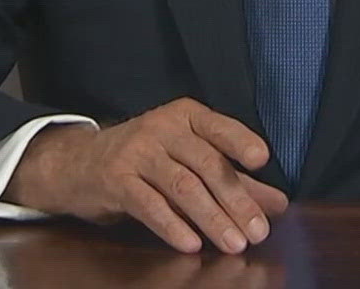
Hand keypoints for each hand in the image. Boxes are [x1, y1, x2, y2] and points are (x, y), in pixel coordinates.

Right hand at [3, 98, 288, 254]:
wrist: (80, 164)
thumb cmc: (146, 160)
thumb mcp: (190, 161)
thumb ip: (235, 179)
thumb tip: (279, 204)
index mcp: (185, 116)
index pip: (219, 127)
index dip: (240, 141)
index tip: (263, 160)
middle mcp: (162, 127)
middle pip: (207, 164)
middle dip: (236, 200)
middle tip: (258, 231)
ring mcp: (137, 151)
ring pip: (182, 186)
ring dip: (212, 218)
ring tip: (235, 244)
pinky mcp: (115, 178)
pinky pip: (148, 204)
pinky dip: (172, 225)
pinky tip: (191, 244)